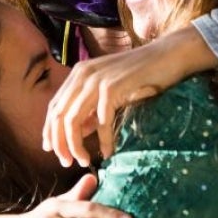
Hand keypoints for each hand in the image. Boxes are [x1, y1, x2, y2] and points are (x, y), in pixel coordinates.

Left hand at [43, 25, 217, 165]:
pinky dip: (103, 139)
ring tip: (83, 161)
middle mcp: (83, 74)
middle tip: (66, 162)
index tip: (53, 151)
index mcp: (79, 73)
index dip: (49, 131)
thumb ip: (91, 109)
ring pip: (74, 120)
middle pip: (59, 115)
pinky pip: (102, 120)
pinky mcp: (113, 86)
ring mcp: (97, 79)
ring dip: (76, 145)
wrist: (168, 55)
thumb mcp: (110, 92)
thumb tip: (77, 131)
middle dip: (60, 142)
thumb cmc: (142, 75)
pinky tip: (109, 151)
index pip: (54, 106)